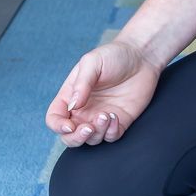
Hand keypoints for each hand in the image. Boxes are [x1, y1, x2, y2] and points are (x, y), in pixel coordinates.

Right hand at [45, 39, 160, 147]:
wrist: (141, 57)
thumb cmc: (112, 56)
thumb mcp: (92, 62)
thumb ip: (82, 84)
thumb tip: (72, 106)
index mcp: (70, 96)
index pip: (55, 118)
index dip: (57, 125)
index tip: (69, 125)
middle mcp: (83, 110)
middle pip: (70, 136)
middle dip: (76, 138)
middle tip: (88, 128)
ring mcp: (100, 118)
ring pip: (91, 140)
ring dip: (97, 133)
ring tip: (107, 114)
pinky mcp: (119, 122)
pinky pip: (110, 137)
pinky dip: (111, 133)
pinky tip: (116, 117)